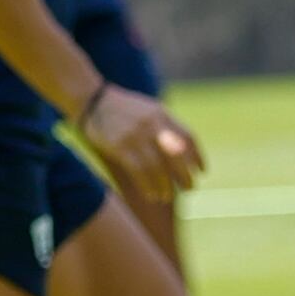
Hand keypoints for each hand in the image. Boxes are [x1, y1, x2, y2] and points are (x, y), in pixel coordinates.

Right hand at [75, 84, 203, 206]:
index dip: (197, 156)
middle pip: (176, 155)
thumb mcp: (148, 110)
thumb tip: (182, 151)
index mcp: (162, 114)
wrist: (92, 99)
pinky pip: (140, 172)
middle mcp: (152, 124)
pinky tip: (151, 194)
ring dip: (165, 186)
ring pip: (158, 168)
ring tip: (166, 196)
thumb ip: (164, 126)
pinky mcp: (121, 146)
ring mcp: (136, 135)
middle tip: (190, 189)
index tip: (202, 171)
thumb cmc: (122, 109)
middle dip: (185, 175)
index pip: (188, 137)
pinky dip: (148, 186)